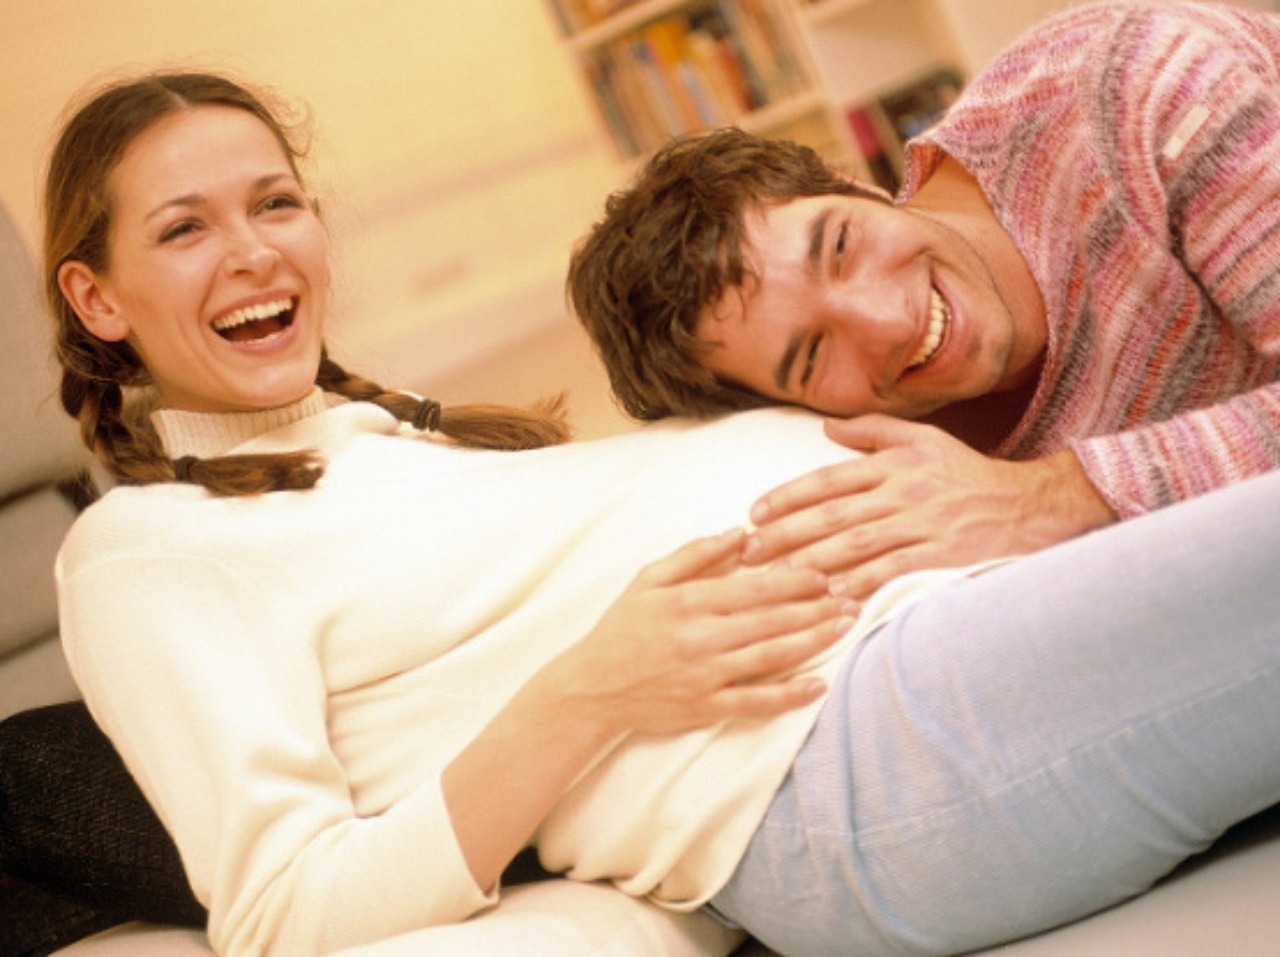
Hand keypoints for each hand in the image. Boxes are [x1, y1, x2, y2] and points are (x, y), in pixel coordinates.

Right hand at [549, 529, 855, 737]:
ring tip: (846, 627)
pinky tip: (819, 685)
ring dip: (813, 641)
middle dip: (816, 607)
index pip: (753, 587)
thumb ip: (694, 555)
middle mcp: (700, 637)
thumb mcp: (648, 579)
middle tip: (852, 596)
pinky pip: (756, 702)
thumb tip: (739, 533)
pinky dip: (789, 695)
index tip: (825, 572)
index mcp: (688, 601)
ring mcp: (705, 675)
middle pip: (771, 620)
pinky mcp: (706, 707)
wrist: (591, 688)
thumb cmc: (622, 627)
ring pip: (771, 657)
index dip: (794, 580)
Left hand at [742, 415, 1116, 599]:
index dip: (787, 497)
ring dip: (812, 562)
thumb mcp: (923, 439)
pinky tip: (831, 599)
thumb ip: (873, 432)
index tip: (753, 514)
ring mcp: (920, 525)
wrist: (1028, 503)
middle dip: (784, 534)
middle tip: (747, 553)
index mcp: (892, 464)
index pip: (828, 479)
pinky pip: (892, 571)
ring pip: (855, 544)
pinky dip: (861, 584)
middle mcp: (901, 492)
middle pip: (831, 515)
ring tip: (775, 578)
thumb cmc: (968, 472)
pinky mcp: (939, 555)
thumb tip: (826, 427)